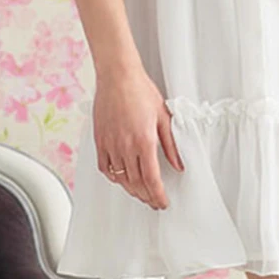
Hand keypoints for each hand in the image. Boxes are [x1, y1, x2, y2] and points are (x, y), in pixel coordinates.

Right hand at [93, 66, 184, 209]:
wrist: (118, 76)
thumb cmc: (140, 91)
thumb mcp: (163, 116)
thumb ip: (171, 144)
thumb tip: (178, 164)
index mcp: (144, 141)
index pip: (152, 179)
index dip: (158, 195)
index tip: (162, 202)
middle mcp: (125, 146)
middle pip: (136, 183)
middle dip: (146, 196)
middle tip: (154, 202)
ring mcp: (110, 144)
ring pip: (121, 178)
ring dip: (132, 190)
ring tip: (141, 194)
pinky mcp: (100, 140)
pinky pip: (105, 167)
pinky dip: (114, 177)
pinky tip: (121, 178)